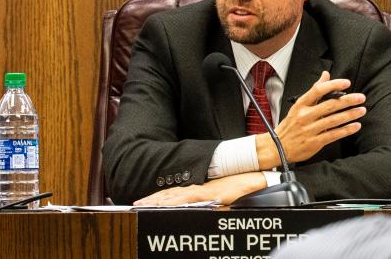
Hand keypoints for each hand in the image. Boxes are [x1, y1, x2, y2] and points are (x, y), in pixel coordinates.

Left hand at [133, 172, 265, 206]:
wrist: (254, 179)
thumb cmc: (241, 187)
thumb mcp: (222, 199)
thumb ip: (209, 204)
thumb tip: (200, 210)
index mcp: (198, 191)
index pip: (173, 195)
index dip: (157, 198)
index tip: (143, 203)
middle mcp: (197, 190)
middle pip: (169, 195)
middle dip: (151, 201)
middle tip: (135, 205)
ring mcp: (201, 192)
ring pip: (174, 197)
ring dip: (157, 201)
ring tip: (142, 206)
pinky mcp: (208, 195)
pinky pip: (187, 200)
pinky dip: (174, 202)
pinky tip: (164, 205)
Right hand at [257, 71, 365, 168]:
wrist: (277, 148)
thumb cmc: (290, 125)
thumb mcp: (298, 106)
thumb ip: (314, 90)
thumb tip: (325, 75)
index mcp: (301, 105)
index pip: (318, 90)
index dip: (333, 85)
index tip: (346, 83)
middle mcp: (305, 116)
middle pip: (330, 105)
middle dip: (348, 100)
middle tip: (361, 97)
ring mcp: (309, 130)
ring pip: (334, 120)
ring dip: (350, 115)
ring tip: (361, 110)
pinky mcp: (314, 143)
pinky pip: (333, 135)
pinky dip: (346, 130)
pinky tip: (355, 126)